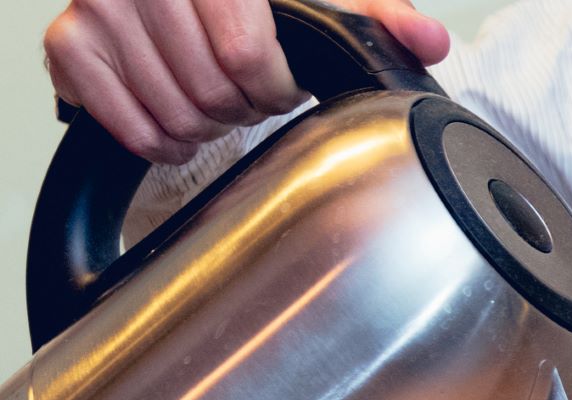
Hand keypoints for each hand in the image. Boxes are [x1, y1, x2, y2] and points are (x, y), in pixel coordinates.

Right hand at [42, 0, 449, 163]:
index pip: (245, 58)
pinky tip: (175, 118)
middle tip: (245, 94)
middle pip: (210, 92)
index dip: (273, 87)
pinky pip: (123, 125)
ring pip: (172, 116)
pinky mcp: (70, 43)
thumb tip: (427, 42)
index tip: (278, 82)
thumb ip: (376, 15)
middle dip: (240, 107)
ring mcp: (100, 7)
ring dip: (204, 127)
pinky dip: (157, 139)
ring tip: (214, 100)